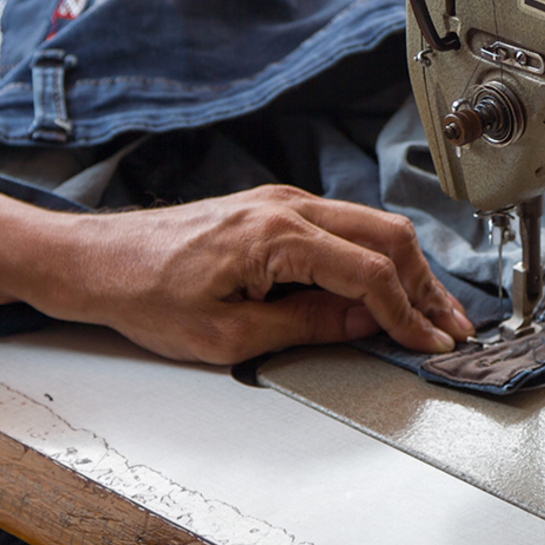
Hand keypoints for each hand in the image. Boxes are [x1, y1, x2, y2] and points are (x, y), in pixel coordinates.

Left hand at [0, 168, 473, 363]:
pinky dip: (373, 258)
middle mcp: (286, 207)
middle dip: (425, 285)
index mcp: (276, 236)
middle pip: (386, 236)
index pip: (369, 273)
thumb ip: (305, 326)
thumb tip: (364, 324)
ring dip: (405, 269)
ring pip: (370, 226)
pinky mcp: (274, 209)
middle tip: (448, 325)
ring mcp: (281, 202)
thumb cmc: (145, 295)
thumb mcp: (227, 336)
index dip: (407, 313)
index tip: (429, 342)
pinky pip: (344, 226)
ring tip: (426, 311)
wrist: (97, 261)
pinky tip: (381, 288)